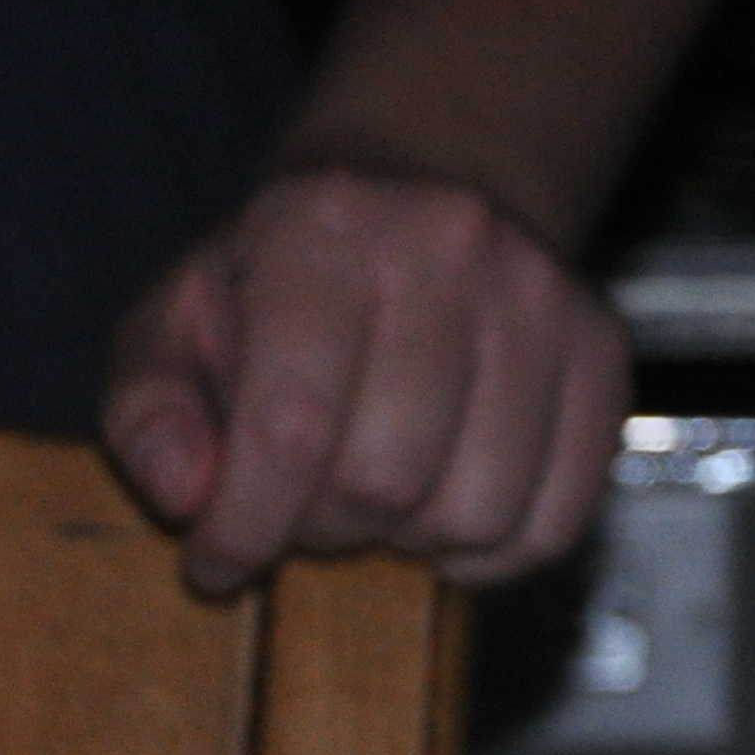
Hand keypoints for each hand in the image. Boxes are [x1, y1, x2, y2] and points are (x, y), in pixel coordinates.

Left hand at [102, 163, 627, 596]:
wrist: (413, 195)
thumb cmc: (274, 285)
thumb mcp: (172, 327)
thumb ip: (151, 415)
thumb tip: (186, 495)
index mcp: (323, 231)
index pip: (291, 428)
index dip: (243, 527)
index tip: (216, 559)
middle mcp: (451, 247)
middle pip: (384, 482)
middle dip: (319, 530)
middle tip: (296, 508)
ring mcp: (543, 298)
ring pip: (476, 512)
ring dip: (404, 543)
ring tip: (368, 498)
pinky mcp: (603, 354)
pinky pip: (552, 522)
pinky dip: (486, 553)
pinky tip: (437, 508)